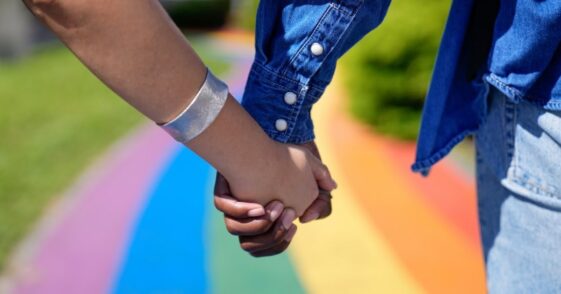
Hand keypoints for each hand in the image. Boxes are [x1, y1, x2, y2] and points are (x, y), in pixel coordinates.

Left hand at [213, 141, 333, 256]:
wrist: (265, 141)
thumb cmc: (288, 160)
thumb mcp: (309, 171)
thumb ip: (320, 190)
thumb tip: (320, 202)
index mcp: (263, 221)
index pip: (268, 246)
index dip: (280, 242)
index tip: (293, 227)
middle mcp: (244, 217)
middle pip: (249, 245)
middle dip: (268, 236)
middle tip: (284, 216)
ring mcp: (232, 205)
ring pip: (233, 228)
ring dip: (252, 225)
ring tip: (269, 210)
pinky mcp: (224, 189)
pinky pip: (222, 204)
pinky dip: (237, 209)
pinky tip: (256, 205)